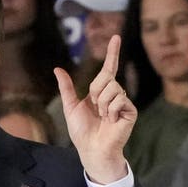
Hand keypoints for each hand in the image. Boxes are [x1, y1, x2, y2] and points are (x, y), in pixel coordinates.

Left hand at [55, 35, 134, 183]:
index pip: (108, 68)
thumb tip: (57, 69)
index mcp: (100, 92)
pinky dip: (111, 110)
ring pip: (113, 87)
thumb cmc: (82, 131)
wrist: (91, 149)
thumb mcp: (70, 107)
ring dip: (103, 103)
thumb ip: (66, 88)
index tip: (115, 37)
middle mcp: (114, 94)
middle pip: (105, 78)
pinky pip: (120, 99)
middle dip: (95, 91)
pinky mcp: (130, 111)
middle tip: (95, 108)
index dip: (112, 53)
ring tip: (103, 117)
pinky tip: (111, 120)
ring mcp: (123, 102)